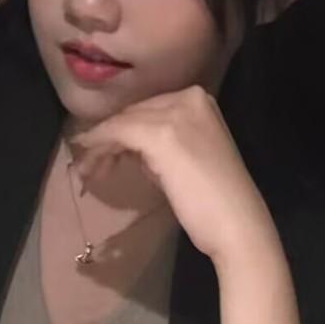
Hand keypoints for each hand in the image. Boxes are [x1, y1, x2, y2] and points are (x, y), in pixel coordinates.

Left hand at [69, 85, 278, 268]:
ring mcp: (176, 113)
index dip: (122, 131)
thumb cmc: (214, 201)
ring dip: (100, 146)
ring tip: (87, 171)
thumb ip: (161, 144)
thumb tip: (125, 146)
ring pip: (123, 123)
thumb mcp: (186, 158)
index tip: (102, 152)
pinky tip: (88, 163)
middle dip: (108, 138)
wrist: (236, 225)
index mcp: (201, 100)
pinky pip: (118, 133)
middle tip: (88, 165)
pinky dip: (100, 146)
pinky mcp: (161, 133)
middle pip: (134, 114)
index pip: (148, 110)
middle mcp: (190, 98)